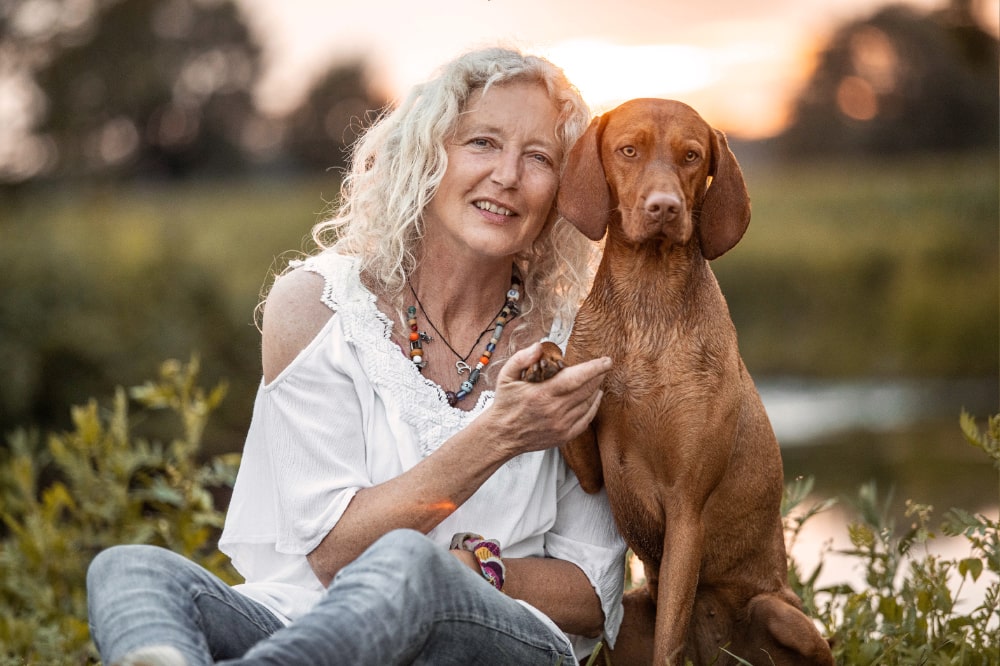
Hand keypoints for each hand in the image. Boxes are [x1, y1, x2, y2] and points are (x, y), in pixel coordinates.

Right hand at [482, 342, 610, 458]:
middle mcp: (554, 410)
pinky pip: (586, 420)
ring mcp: (561, 425)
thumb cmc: (505, 404)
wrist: (501, 435)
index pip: (576, 378)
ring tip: (598, 379)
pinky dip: (593, 407)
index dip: (594, 368)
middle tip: (602, 366)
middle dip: (598, 376)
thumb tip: (538, 346)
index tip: (606, 360)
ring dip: (596, 390)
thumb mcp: (506, 376)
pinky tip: (594, 397)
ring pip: (588, 404)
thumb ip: (521, 358)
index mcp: (542, 393)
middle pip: (587, 390)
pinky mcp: (564, 436)